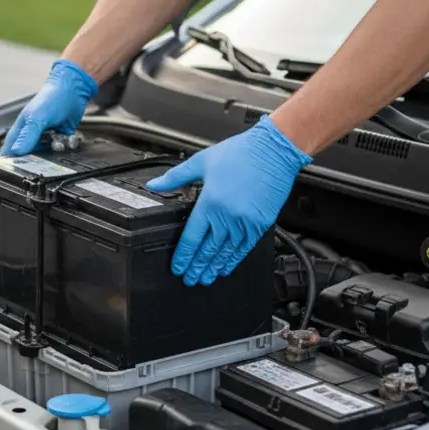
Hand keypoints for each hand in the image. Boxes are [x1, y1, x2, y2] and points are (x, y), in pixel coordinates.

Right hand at [1, 59, 97, 155]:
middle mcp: (32, 134)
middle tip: (47, 152)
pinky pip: (61, 149)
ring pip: (48, 154)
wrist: (73, 90)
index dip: (13, 161)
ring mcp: (46, 136)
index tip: (21, 169)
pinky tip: (67, 138)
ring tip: (58, 140)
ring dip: (55, 150)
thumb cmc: (51, 99)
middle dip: (40, 158)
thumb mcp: (37, 119)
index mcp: (20, 130)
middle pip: (31, 156)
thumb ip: (27, 137)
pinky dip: (66, 145)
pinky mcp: (59, 136)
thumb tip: (16, 152)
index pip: (10, 150)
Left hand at [145, 116, 311, 285]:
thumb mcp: (202, 162)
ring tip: (206, 278)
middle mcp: (227, 217)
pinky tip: (227, 266)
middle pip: (208, 250)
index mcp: (210, 203)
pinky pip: (244, 248)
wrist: (273, 150)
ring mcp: (245, 222)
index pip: (192, 238)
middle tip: (190, 279)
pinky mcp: (260, 224)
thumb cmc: (241, 153)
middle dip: (197, 267)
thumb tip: (155, 184)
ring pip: (226, 252)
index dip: (183, 256)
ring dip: (214, 267)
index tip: (178, 267)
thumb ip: (176, 177)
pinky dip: (234, 259)